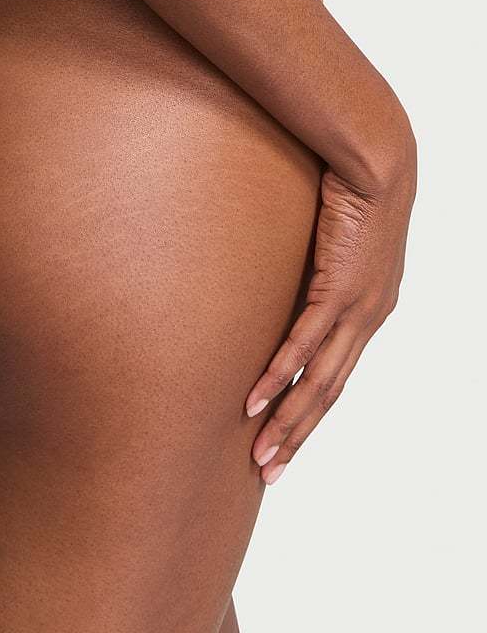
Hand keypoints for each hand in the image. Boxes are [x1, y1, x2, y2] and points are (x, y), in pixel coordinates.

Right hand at [245, 155, 415, 483]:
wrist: (377, 160)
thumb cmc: (350, 193)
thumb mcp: (329, 244)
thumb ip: (311, 271)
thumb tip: (279, 279)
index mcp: (369, 311)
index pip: (336, 376)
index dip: (310, 415)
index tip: (284, 442)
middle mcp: (369, 318)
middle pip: (330, 392)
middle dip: (298, 436)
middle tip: (268, 471)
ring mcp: (358, 308)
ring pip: (322, 380)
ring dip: (289, 421)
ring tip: (260, 453)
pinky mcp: (340, 288)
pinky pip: (305, 342)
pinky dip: (280, 376)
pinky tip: (256, 402)